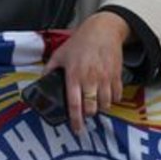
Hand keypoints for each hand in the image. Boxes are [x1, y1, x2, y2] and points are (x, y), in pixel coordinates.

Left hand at [44, 11, 128, 133]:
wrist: (102, 30)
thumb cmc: (81, 42)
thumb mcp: (60, 54)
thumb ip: (50, 69)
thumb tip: (42, 81)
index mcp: (74, 75)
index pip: (75, 103)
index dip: (75, 120)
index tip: (76, 129)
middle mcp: (90, 78)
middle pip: (92, 108)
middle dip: (88, 114)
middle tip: (85, 113)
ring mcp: (105, 78)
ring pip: (106, 104)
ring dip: (100, 107)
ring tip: (95, 103)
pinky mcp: (116, 75)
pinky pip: (117, 96)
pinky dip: (113, 99)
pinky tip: (106, 95)